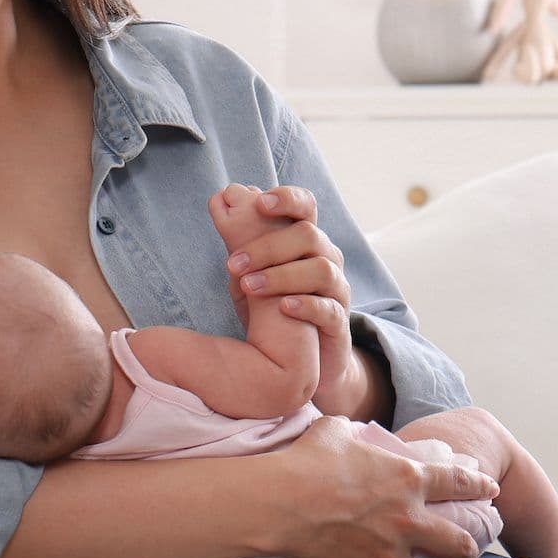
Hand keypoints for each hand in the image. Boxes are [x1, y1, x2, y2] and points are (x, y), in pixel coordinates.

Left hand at [222, 186, 352, 384]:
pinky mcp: (339, 323)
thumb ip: (239, 242)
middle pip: (309, 235)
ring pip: (321, 270)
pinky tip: (283, 307)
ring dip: (281, 275)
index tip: (259, 203)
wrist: (304, 359)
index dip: (287, 198)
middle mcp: (326, 258)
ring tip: (248, 286)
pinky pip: (330, 310)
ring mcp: (337, 290)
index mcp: (305, 240)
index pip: (306, 206)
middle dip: (268, 246)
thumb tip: (218, 201)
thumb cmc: (271, 306)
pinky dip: (306, 305)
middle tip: (233, 263)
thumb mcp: (250, 272)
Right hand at [267, 416, 498, 557]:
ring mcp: (383, 555)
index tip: (492, 490)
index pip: (455, 482)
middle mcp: (404, 520)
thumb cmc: (308, 459)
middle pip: (456, 544)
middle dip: (468, 553)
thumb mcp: (334, 430)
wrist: (281, 499)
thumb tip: (344, 428)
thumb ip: (348, 429)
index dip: (478, 485)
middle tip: (466, 555)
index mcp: (405, 480)